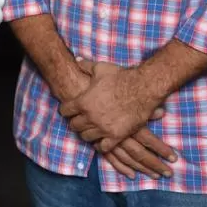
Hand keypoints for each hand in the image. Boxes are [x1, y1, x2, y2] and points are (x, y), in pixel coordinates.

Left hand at [66, 60, 176, 179]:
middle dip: (76, 122)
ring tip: (90, 130)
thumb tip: (77, 59)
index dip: (66, 110)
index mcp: (83, 102)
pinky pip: (103, 147)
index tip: (69, 110)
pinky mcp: (116, 136)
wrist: (142, 88)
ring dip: (87, 133)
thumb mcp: (100, 68)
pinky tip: (102, 140)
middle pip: (74, 126)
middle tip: (80, 120)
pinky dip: (101, 145)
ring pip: (86, 137)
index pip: (65, 111)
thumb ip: (86, 65)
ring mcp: (103, 128)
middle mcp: (90, 117)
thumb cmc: (121, 77)